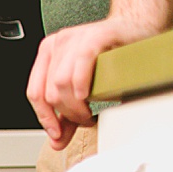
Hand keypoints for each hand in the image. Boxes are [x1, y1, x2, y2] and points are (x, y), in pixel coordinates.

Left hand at [26, 0, 172, 149]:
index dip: (44, 117)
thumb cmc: (111, 57)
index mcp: (48, 55)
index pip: (35, 92)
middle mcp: (58, 44)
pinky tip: (88, 95)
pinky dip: (81, 83)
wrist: (137, 30)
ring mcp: (75, 37)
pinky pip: (81, 62)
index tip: (57, 134)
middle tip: (84, 121)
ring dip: (75, 105)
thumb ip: (67, 115)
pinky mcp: (96, 34)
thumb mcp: (83, 88)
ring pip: (61, 82)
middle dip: (66, 114)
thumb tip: (56, 141)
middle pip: (49, 91)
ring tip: (90, 112)